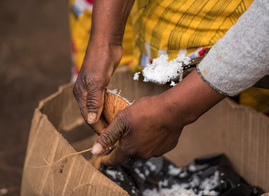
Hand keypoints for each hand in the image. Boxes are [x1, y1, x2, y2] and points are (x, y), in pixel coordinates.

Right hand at [73, 43, 121, 131]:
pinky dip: (109, 108)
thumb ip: (95, 101)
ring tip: (117, 127)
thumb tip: (92, 121)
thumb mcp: (97, 81)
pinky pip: (104, 101)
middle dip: (102, 125)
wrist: (107, 42)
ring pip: (98, 108)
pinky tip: (117, 113)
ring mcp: (92, 89)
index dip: (98, 128)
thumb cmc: (100, 60)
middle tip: (115, 136)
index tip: (109, 138)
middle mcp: (84, 93)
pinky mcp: (101, 85)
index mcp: (80, 94)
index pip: (88, 117)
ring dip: (106, 117)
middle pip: (92, 115)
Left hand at [91, 70, 224, 164]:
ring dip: (139, 141)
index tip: (103, 160)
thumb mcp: (122, 120)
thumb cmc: (146, 111)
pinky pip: (156, 145)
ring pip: (143, 149)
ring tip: (141, 126)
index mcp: (129, 149)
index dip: (107, 160)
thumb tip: (95, 151)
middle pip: (129, 153)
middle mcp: (143, 154)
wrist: (173, 109)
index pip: (114, 160)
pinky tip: (154, 126)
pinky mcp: (167, 146)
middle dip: (125, 146)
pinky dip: (152, 139)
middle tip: (124, 133)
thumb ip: (108, 136)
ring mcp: (156, 151)